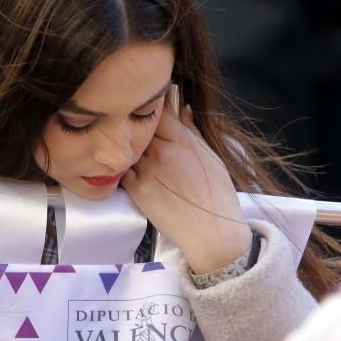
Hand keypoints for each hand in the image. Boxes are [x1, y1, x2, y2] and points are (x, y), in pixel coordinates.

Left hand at [121, 105, 251, 273]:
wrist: (212, 233)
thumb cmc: (218, 195)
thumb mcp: (211, 156)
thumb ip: (192, 131)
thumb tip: (182, 108)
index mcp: (182, 140)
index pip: (157, 111)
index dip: (150, 108)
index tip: (147, 108)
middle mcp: (162, 151)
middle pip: (138, 128)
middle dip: (135, 126)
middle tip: (132, 127)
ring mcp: (147, 170)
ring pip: (127, 148)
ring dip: (125, 146)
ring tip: (125, 148)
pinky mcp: (137, 190)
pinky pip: (122, 170)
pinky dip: (122, 167)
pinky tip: (126, 169)